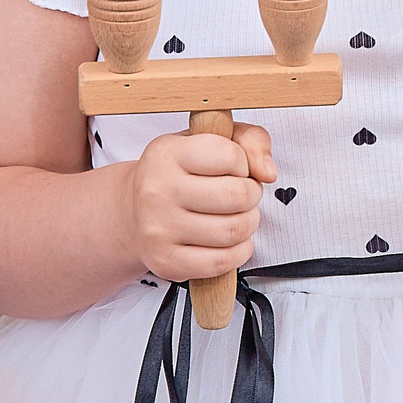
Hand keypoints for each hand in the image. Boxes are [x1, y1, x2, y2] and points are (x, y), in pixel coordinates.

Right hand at [123, 121, 272, 284]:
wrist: (135, 212)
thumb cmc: (183, 173)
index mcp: (167, 154)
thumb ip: (251, 140)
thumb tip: (267, 173)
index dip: (243, 164)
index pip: (231, 156)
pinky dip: (238, 251)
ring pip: (234, 230)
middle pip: (238, 196)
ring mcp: (159, 229)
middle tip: (241, 195)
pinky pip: (223, 262)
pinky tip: (229, 240)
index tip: (233, 168)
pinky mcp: (166, 261)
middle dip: (251, 195)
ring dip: (247, 223)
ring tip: (235, 215)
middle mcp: (157, 191)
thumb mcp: (213, 140)